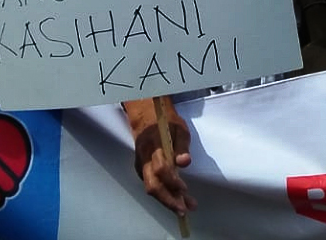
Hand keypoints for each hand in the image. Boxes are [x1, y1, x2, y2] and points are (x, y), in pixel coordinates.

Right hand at [126, 99, 195, 216]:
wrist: (146, 117)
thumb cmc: (166, 122)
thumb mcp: (180, 128)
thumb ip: (182, 146)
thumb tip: (185, 163)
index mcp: (154, 145)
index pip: (161, 169)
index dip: (173, 181)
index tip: (185, 189)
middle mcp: (144, 158)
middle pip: (152, 185)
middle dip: (168, 200)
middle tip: (184, 209)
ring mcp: (140, 165)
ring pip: (151, 188)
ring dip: (167, 200)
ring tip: (184, 207)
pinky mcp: (141, 170)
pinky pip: (151, 185)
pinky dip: (163, 194)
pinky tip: (176, 198)